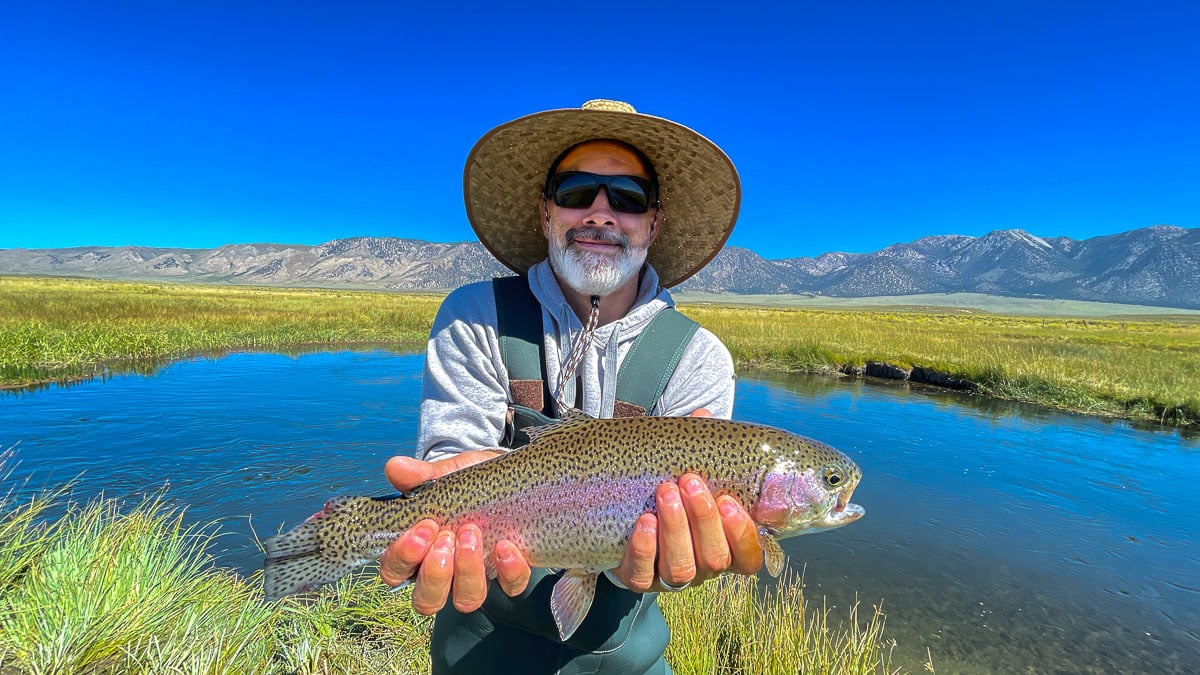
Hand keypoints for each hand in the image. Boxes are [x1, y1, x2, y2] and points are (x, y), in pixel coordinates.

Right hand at [378, 451, 531, 614]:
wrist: (504, 478)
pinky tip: (506, 546)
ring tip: (472, 535)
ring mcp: (477, 578)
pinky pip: (510, 586)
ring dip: (468, 572)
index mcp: (418, 553)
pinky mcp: (509, 574)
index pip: (396, 572)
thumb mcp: (444, 476)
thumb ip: (420, 476)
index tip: (423, 527)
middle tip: (446, 537)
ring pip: (466, 600)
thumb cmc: (465, 483)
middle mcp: (444, 574)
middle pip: (427, 600)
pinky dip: (509, 571)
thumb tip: (394, 467)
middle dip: (435, 573)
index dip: (404, 557)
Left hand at [613, 408, 763, 592]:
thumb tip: (704, 414)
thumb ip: (701, 448)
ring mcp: (669, 576)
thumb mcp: (687, 468)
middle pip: (715, 559)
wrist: (622, 512)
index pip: (748, 558)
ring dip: (676, 529)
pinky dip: (645, 548)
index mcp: (724, 546)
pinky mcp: (637, 578)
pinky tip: (644, 520)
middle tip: (689, 481)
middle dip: (704, 519)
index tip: (729, 500)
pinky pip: (643, 574)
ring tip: (665, 491)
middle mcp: (702, 567)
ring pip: (681, 568)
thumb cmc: (670, 487)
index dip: (743, 534)